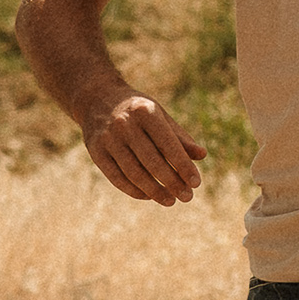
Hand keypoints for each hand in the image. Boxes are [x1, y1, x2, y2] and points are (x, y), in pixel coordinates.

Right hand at [80, 89, 204, 204]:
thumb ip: (179, 137)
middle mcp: (124, 124)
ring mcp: (108, 138)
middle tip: (187, 197)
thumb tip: (202, 155)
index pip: (168, 144)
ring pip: (134, 173)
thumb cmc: (138, 110)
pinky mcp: (96, 152)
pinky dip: (134, 190)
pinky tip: (149, 196)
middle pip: (152, 161)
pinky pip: (117, 178)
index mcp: (145, 112)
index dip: (183, 166)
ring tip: (170, 201)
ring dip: (154, 191)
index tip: (196, 183)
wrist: (96, 98)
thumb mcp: (160, 115)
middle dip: (172, 182)